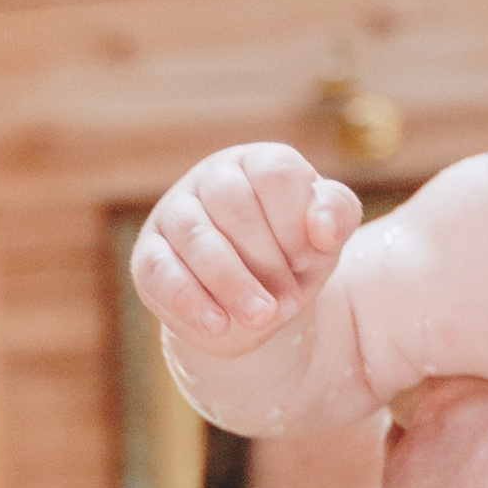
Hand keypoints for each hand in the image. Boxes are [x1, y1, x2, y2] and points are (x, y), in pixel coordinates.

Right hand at [131, 144, 360, 346]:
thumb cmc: (294, 256)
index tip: (308, 260)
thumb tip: (322, 229)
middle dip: (266, 259)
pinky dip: (189, 299)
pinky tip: (216, 325)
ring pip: (196, 236)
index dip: (294, 220)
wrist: (256, 303)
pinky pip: (161, 270)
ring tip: (261, 317)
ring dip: (232, 281)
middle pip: (233, 204)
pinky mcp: (149, 254)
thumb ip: (338, 215)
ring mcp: (175, 212)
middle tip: (289, 303)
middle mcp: (212, 178)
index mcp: (258, 163)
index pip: (275, 173)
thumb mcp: (326, 236)